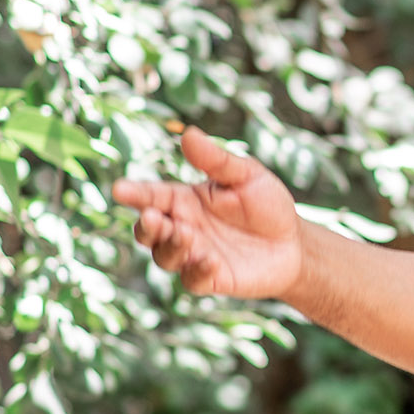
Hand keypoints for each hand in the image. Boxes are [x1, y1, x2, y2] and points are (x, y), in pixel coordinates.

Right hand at [113, 127, 304, 299]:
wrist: (294, 243)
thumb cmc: (266, 204)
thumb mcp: (246, 176)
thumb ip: (216, 160)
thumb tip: (188, 133)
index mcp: (184, 200)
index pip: (152, 196)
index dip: (135, 193)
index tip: (119, 189)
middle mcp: (182, 228)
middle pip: (148, 231)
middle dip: (146, 225)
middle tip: (153, 218)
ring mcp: (193, 255)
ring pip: (165, 256)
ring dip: (171, 246)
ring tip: (187, 235)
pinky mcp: (210, 279)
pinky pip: (193, 280)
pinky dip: (197, 271)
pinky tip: (210, 261)